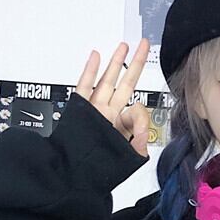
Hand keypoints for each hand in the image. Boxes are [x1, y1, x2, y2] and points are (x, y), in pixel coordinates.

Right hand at [74, 38, 151, 157]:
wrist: (76, 174)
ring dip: (115, 62)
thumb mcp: (129, 157)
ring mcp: (95, 110)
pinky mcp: (79, 109)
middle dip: (135, 64)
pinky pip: (85, 86)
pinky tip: (95, 56)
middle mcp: (109, 115)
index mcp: (122, 126)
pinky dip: (90, 71)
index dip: (140, 113)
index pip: (137, 110)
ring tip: (123, 46)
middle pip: (125, 84)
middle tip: (143, 45)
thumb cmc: (100, 169)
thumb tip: (141, 115)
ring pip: (107, 80)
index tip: (137, 119)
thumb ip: (140, 137)